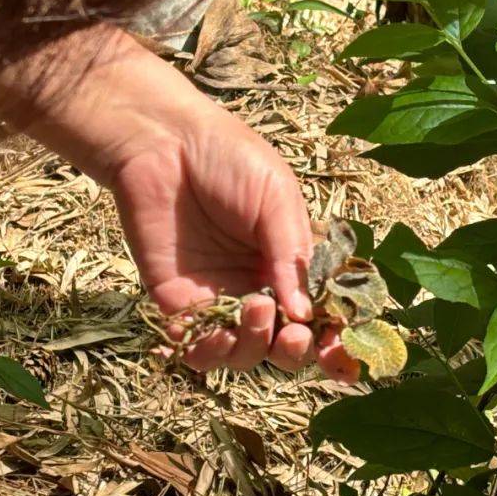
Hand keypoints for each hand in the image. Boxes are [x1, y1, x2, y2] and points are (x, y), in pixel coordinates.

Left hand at [0, 26, 359, 380]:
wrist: (161, 142)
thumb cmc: (229, 158)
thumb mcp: (276, 199)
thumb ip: (291, 257)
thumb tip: (305, 315)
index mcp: (290, 262)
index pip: (315, 313)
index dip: (328, 337)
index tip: (335, 349)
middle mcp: (257, 287)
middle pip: (281, 344)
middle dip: (291, 350)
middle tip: (292, 335)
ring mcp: (217, 297)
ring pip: (241, 352)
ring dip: (252, 348)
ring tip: (252, 313)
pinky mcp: (176, 301)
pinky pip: (193, 346)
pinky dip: (205, 353)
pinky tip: (212, 335)